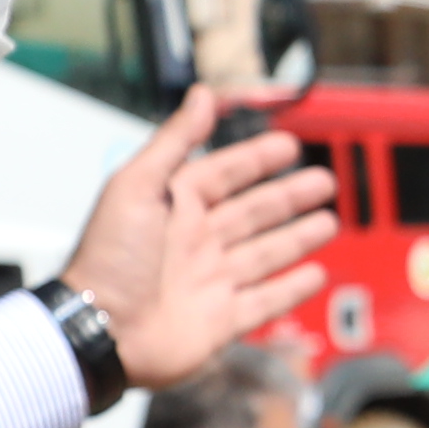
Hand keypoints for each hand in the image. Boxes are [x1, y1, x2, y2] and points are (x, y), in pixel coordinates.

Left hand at [61, 91, 339, 387]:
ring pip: (266, 254)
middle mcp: (195, 243)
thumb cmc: (109, 260)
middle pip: (254, 213)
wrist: (101, 332)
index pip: (225, 174)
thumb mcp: (136, 186)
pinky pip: (265, 301)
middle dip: (289, 197)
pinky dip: (292, 289)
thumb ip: (174, 140)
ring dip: (297, 238)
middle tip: (323, 181)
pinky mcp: (221, 321)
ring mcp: (210, 282)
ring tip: (327, 223)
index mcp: (174, 207)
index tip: (289, 145)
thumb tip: (202, 95)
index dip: (257, 159)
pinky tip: (314, 275)